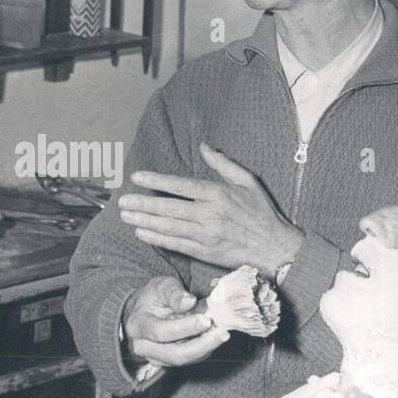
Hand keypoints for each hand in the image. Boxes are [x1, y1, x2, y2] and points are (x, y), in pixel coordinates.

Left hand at [119, 143, 302, 275]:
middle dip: (143, 204)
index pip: (181, 186)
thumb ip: (222, 163)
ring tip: (125, 216)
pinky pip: (176, 244)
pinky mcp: (205, 252)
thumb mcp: (247, 181)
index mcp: (219, 194)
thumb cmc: (261, 212)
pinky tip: (141, 232)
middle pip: (169, 208)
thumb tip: (203, 145)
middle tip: (122, 201)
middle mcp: (210, 214)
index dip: (157, 181)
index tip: (137, 177)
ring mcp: (206, 235)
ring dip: (144, 221)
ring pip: (169, 226)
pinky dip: (157, 238)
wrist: (275, 247)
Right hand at [123, 275, 228, 369]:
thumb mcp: (162, 286)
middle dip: (201, 345)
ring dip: (207, 348)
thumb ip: (174, 293)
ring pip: (185, 360)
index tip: (205, 319)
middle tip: (222, 333)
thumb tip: (188, 302)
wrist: (151, 309)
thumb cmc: (156, 296)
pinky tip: (215, 337)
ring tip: (222, 333)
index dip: (185, 328)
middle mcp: (143, 346)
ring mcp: (156, 357)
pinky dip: (205, 349)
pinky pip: (191, 360)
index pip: (161, 332)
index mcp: (138, 325)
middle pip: (174, 354)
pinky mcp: (169, 362)